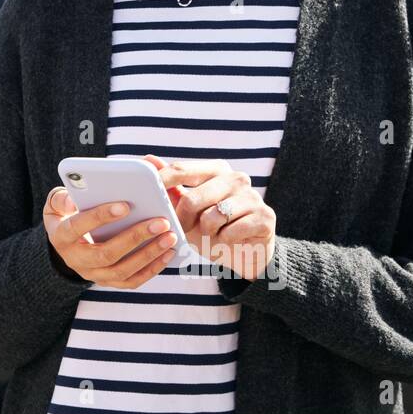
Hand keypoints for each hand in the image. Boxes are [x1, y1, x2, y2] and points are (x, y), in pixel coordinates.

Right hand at [42, 186, 180, 288]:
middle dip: (135, 238)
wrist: (69, 244)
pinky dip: (153, 268)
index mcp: (61, 237)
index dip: (100, 217)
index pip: (78, 227)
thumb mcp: (56, 203)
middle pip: (106, 254)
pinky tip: (168, 253)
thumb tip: (73, 200)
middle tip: (161, 222)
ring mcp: (93, 274)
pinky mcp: (109, 282)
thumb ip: (61, 198)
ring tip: (170, 236)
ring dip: (149, 254)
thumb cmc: (67, 215)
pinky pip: (132, 281)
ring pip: (123, 271)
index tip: (125, 205)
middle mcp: (76, 260)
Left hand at [142, 154, 276, 281]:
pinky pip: (231, 231)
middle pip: (193, 198)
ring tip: (214, 233)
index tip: (147, 192)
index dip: (161, 181)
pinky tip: (230, 239)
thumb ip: (172, 187)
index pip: (181, 169)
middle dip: (184, 220)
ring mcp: (252, 196)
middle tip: (186, 229)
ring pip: (212, 217)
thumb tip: (149, 159)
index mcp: (215, 169)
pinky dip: (224, 241)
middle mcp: (236, 178)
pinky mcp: (265, 216)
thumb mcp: (189, 210)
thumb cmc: (214, 229)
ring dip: (207, 232)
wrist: (247, 254)